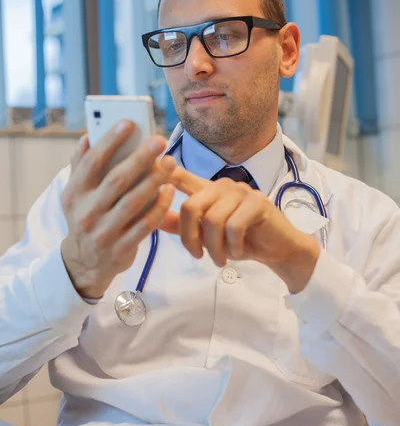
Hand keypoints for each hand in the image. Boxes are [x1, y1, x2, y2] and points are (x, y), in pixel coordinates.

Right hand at [61, 121, 175, 298]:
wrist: (84, 263)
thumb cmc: (85, 218)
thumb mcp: (75, 195)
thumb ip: (80, 166)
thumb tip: (86, 137)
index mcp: (74, 194)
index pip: (91, 163)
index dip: (109, 141)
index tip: (128, 123)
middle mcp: (86, 213)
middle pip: (116, 180)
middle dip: (140, 158)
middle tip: (160, 140)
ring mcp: (103, 233)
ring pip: (133, 202)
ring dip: (154, 181)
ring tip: (170, 163)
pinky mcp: (121, 248)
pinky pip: (144, 225)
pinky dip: (158, 207)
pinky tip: (170, 190)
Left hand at [161, 168, 319, 292]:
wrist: (277, 248)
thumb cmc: (241, 240)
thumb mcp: (207, 236)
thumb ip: (181, 226)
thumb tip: (154, 219)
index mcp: (207, 190)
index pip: (180, 176)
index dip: (163, 171)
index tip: (147, 166)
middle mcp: (222, 186)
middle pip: (190, 206)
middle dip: (190, 238)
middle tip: (198, 256)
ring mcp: (241, 192)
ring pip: (212, 220)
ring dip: (214, 248)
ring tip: (220, 259)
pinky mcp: (258, 202)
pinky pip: (234, 226)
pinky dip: (232, 246)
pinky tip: (236, 252)